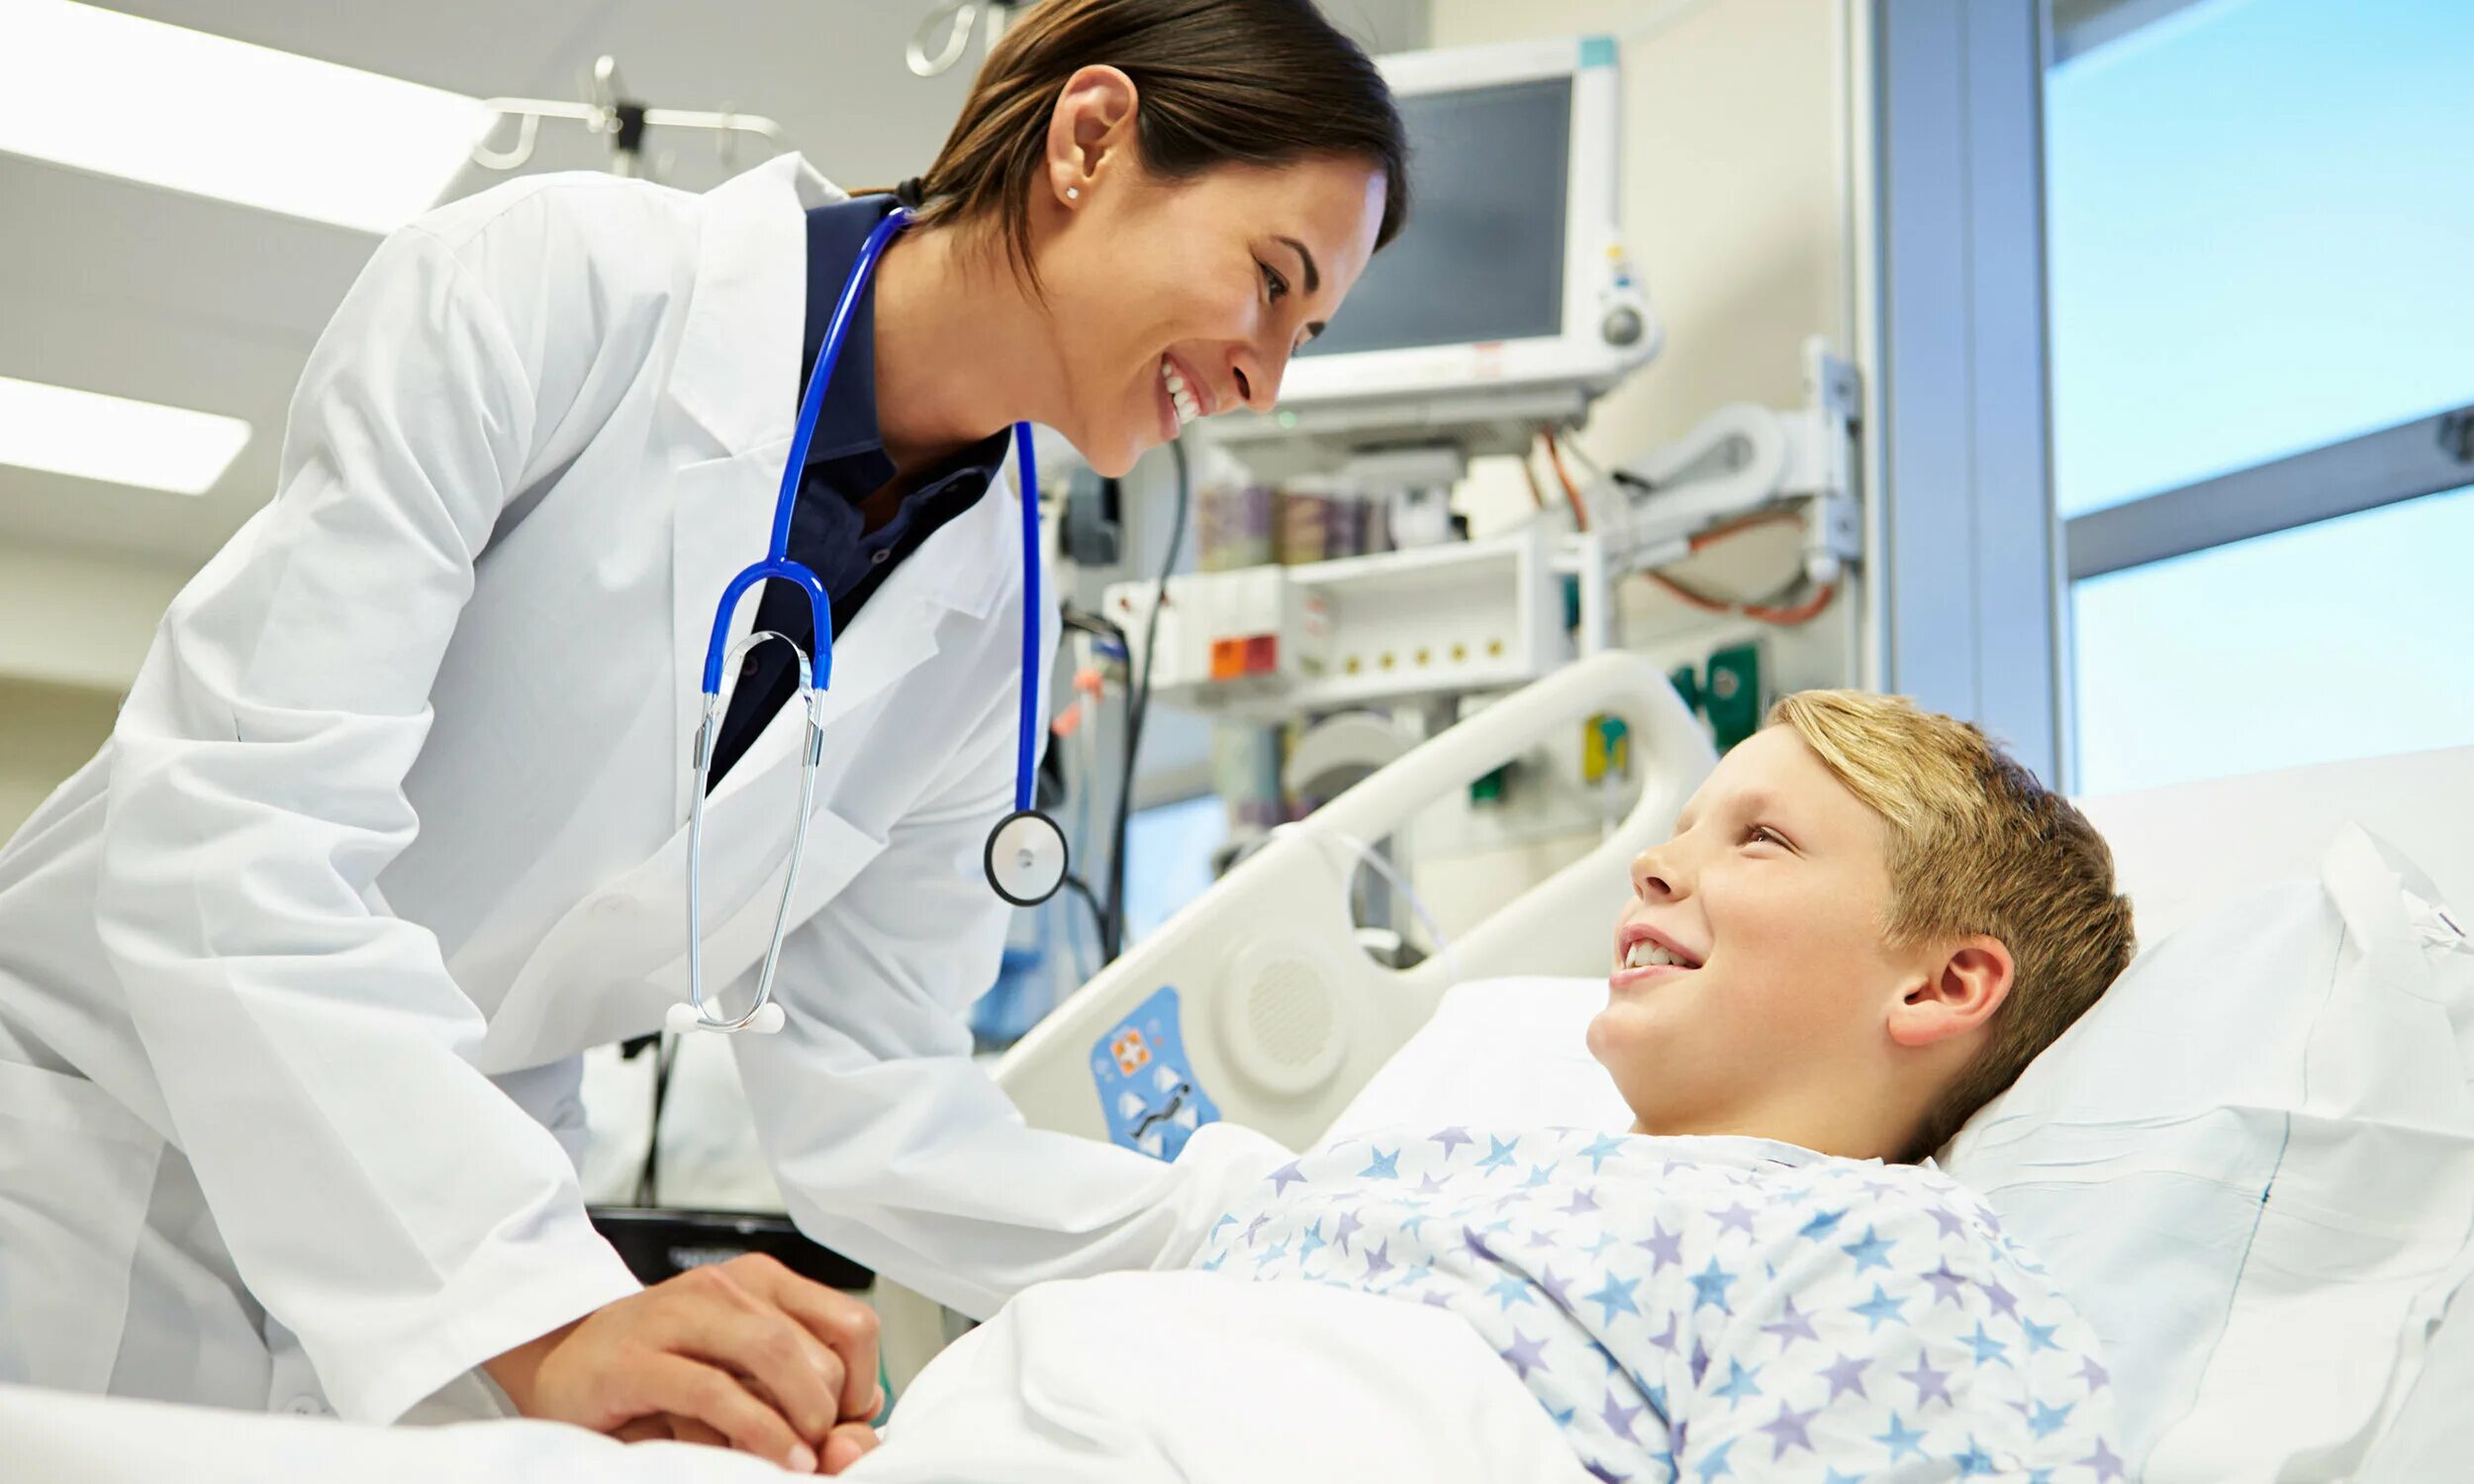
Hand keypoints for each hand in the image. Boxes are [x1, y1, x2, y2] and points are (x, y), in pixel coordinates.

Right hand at [483, 1254, 881, 1471]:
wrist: (563, 1368)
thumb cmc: (660, 1374)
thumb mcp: (741, 1378)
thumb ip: (802, 1394)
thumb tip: (864, 1419)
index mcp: (761, 1282)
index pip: (851, 1325)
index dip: (862, 1383)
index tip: (841, 1424)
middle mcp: (724, 1286)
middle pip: (818, 1349)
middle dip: (829, 1412)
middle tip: (816, 1451)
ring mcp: (677, 1314)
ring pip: (774, 1355)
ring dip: (801, 1418)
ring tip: (802, 1460)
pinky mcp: (636, 1358)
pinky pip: (716, 1391)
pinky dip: (758, 1430)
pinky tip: (778, 1459)